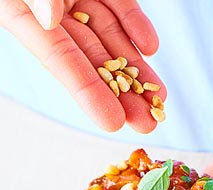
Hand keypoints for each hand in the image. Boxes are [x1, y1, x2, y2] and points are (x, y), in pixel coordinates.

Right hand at [2, 0, 164, 131]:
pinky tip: (150, 48)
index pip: (61, 62)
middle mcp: (49, 11)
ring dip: (135, 68)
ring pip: (109, 38)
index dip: (88, 94)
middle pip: (91, 59)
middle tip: (149, 123)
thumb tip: (50, 20)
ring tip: (160, 97)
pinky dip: (133, 23)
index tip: (114, 123)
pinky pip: (115, 3)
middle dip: (122, 94)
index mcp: (20, 16)